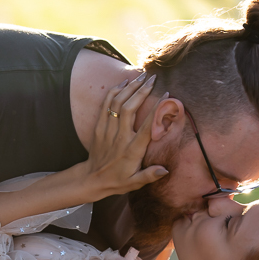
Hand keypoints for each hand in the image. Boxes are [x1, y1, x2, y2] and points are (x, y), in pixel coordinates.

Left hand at [83, 73, 167, 200]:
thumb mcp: (134, 182)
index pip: (146, 126)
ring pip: (117, 103)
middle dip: (142, 90)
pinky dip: (114, 91)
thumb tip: (165, 170)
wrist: (92, 179)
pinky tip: (124, 83)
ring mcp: (107, 131)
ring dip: (130, 87)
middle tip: (153, 78)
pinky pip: (106, 105)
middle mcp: (119, 138)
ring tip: (141, 76)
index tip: (166, 95)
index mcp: (131, 150)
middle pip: (129, 108)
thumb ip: (150, 175)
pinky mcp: (99, 127)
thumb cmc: (117, 180)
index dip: (157, 109)